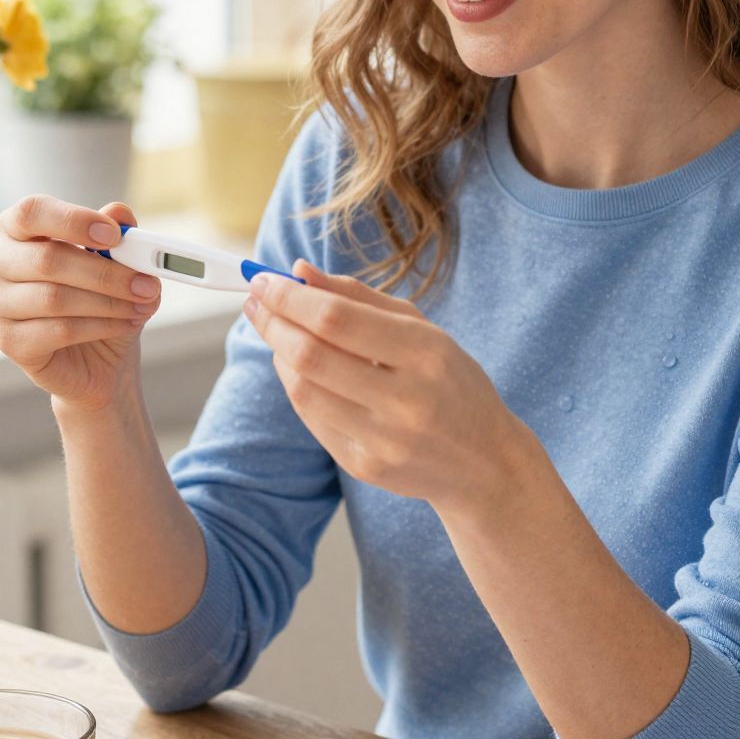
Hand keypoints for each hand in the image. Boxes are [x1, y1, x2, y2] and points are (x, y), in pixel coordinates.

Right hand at [0, 193, 161, 410]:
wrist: (97, 360)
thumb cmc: (99, 300)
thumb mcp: (116, 263)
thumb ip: (117, 236)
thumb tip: (120, 214)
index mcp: (17, 229)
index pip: (32, 212)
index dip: (73, 220)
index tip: (114, 235)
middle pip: (48, 259)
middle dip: (106, 273)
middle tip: (146, 283)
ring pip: (54, 298)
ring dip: (108, 302)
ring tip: (141, 306)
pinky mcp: (9, 341)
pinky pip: (58, 330)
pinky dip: (100, 326)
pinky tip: (124, 325)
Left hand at [243, 260, 519, 511]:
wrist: (484, 463)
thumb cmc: (450, 383)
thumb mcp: (422, 330)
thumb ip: (358, 297)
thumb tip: (297, 272)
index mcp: (425, 353)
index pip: (336, 319)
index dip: (290, 298)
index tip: (264, 280)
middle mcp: (405, 400)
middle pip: (310, 354)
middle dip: (273, 322)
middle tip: (255, 301)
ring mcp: (383, 439)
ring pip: (302, 389)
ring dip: (279, 354)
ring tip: (277, 332)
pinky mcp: (365, 466)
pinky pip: (312, 419)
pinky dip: (296, 386)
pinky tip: (298, 368)